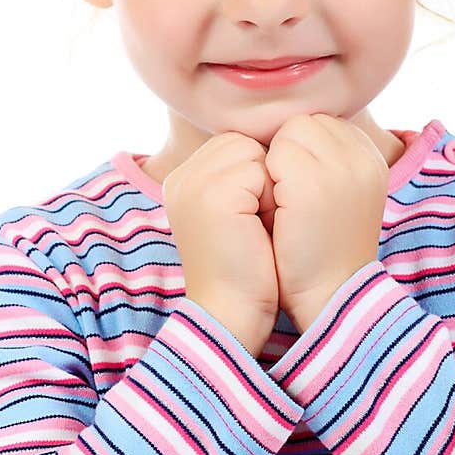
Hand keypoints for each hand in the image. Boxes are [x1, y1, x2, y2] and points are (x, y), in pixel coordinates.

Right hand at [163, 132, 279, 356]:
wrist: (232, 312)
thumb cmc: (245, 268)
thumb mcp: (235, 213)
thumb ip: (238, 176)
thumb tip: (273, 145)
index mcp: (183, 179)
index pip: (235, 144)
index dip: (257, 176)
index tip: (250, 218)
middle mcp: (182, 176)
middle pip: (244, 143)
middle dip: (263, 178)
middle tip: (253, 224)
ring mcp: (194, 183)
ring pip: (254, 152)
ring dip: (269, 188)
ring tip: (256, 227)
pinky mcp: (213, 194)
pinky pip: (261, 171)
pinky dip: (271, 200)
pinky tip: (258, 231)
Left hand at [264, 114, 388, 332]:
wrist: (328, 295)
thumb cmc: (324, 247)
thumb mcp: (338, 192)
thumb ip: (325, 157)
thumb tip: (288, 129)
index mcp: (371, 157)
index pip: (321, 124)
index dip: (300, 152)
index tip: (301, 189)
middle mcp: (361, 156)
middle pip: (304, 123)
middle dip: (287, 152)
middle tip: (290, 198)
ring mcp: (338, 168)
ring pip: (287, 134)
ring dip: (274, 164)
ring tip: (285, 204)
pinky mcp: (310, 184)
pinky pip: (271, 155)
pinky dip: (264, 180)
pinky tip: (275, 211)